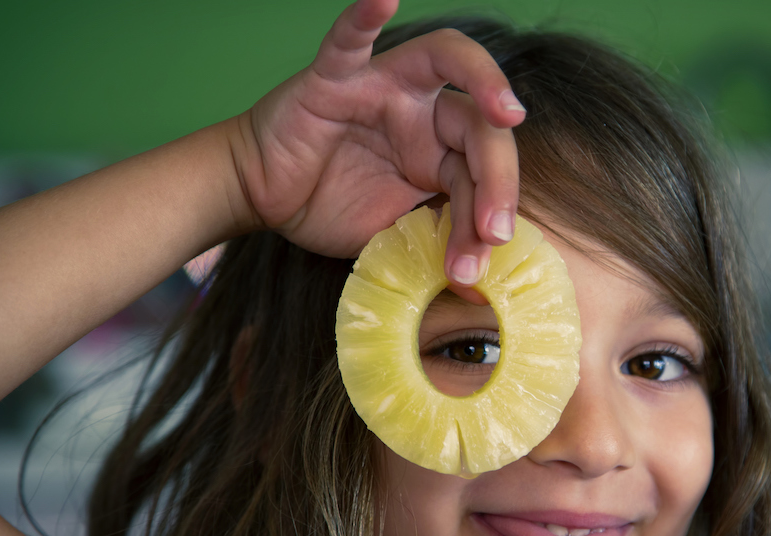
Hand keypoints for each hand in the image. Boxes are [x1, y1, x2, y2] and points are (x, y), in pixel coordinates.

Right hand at [232, 0, 524, 291]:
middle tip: (494, 229)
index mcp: (441, 150)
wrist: (263, 199)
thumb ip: (435, 237)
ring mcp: (382, 86)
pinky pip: (349, 39)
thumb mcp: (393, 234)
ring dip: (484, 82)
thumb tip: (480, 274)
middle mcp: (421, 110)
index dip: (492, 211)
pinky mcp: (334, 77)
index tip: (487, 255)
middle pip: (479, 124)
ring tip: (507, 112)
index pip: (482, 171)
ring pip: (444, 62)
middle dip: (498, 179)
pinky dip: (365, 15)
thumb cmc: (329, 207)